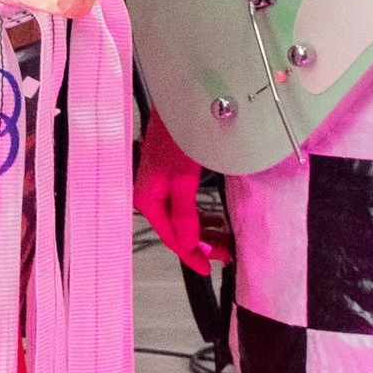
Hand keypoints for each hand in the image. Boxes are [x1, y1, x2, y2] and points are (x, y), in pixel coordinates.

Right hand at [134, 112, 224, 275]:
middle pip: (175, 229)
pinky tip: (213, 219)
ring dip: (202, 230)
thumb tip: (187, 246)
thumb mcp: (183, 180)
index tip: (209, 269)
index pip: (171, 238)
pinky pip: (182, 204)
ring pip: (180, 218)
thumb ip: (184, 215)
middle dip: (200, 244)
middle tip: (226, 253)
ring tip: (224, 239)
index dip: (191, 256)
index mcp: (146, 199)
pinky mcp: (168, 176)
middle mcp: (148, 195)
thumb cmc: (179, 138)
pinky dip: (199, 215)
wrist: (179, 103)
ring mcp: (158, 185)